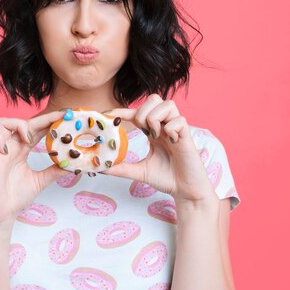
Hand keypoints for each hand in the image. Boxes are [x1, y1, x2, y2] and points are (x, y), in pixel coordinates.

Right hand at [0, 110, 65, 225]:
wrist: (3, 212)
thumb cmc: (17, 197)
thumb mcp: (41, 180)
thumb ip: (54, 171)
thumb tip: (72, 165)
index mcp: (21, 150)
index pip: (36, 130)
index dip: (48, 122)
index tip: (65, 117)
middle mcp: (11, 147)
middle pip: (25, 123)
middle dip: (43, 118)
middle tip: (61, 117)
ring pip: (3, 122)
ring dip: (18, 126)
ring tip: (28, 140)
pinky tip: (8, 150)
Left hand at [101, 94, 217, 206]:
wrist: (185, 191)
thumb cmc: (166, 178)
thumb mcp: (139, 171)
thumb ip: (121, 168)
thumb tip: (101, 168)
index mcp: (153, 131)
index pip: (137, 113)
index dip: (123, 110)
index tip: (108, 115)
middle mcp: (165, 126)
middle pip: (154, 99)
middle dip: (143, 111)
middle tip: (142, 131)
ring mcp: (176, 130)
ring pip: (167, 104)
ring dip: (155, 117)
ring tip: (154, 135)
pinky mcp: (187, 136)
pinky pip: (179, 120)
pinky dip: (170, 129)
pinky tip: (170, 142)